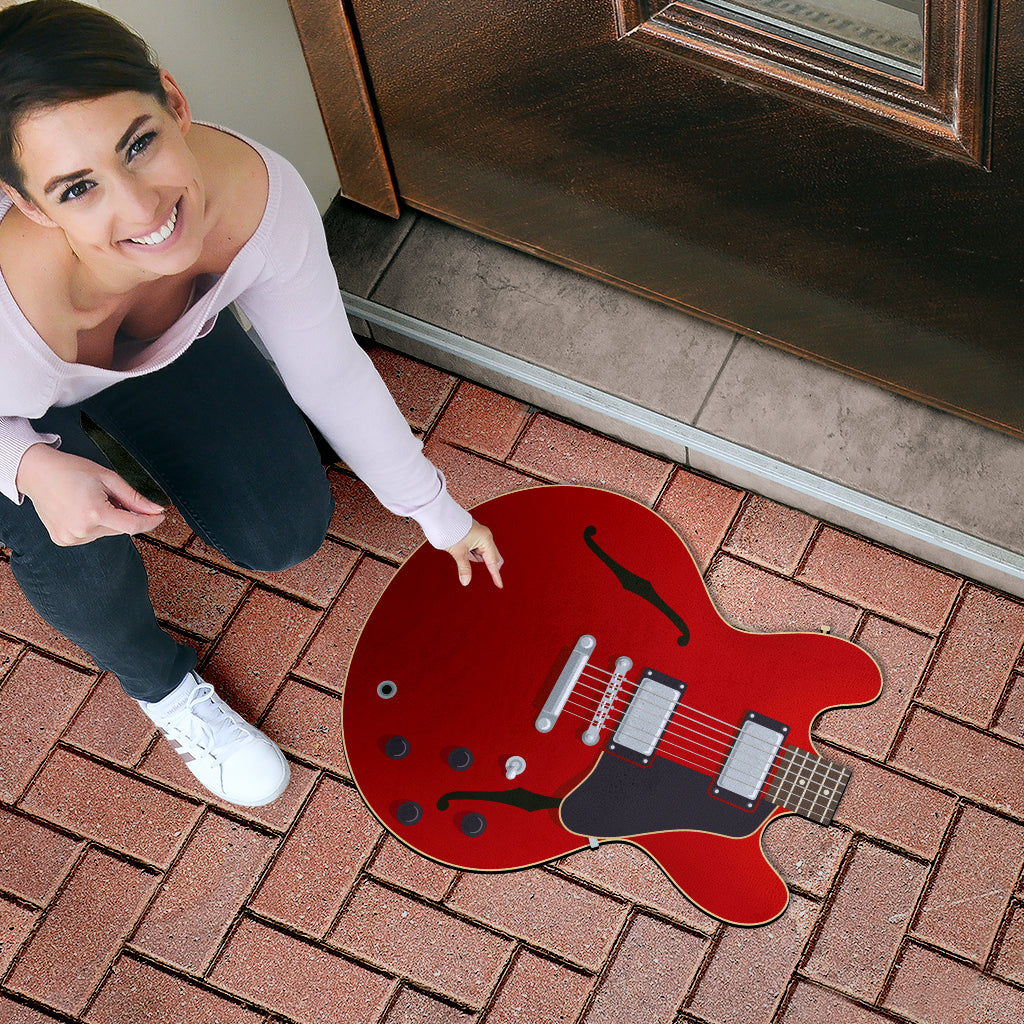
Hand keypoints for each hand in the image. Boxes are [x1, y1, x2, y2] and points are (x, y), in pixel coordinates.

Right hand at [16, 443, 165, 545]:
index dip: (150, 521)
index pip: (133, 526)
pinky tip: (81, 510)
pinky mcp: (63, 540)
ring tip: (91, 500)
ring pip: (106, 533)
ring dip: (108, 520)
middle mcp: (81, 530)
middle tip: (110, 495)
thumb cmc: (70, 471)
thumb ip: (134, 497)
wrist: (37, 473)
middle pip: (120, 528)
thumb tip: (156, 509)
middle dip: (124, 514)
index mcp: (93, 513)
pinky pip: (90, 536)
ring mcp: (70, 537)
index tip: (160, 516)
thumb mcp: (108, 478)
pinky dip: (93, 525)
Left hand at [446, 519, 502, 587]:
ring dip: (475, 557)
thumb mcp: (458, 552)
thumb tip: (465, 582)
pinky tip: (462, 548)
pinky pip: (477, 548)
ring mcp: (481, 535)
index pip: (493, 562)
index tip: (500, 586)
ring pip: (483, 553)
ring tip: (461, 549)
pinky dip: (471, 553)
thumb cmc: (452, 531)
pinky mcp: (474, 535)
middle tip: (478, 566)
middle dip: (487, 564)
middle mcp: (486, 537)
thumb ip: (464, 568)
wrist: (442, 517)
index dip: (495, 575)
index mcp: (485, 540)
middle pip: (492, 557)